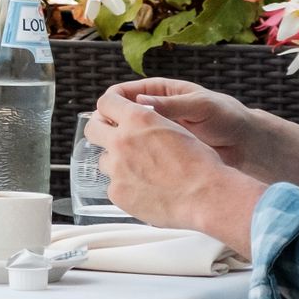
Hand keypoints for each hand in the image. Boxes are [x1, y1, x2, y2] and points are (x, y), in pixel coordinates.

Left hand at [84, 98, 261, 254]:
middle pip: (92, 129)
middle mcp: (122, 140)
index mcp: (138, 119)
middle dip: (100, 132)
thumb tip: (139, 120)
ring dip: (116, 163)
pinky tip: (145, 191)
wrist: (206, 196)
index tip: (109, 114)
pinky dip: (126, 187)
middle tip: (112, 140)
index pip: (106, 102)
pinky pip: (113, 186)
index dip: (107, 108)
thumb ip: (150, 123)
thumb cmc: (200, 164)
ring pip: (103, 161)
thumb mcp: (175, 129)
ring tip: (140, 172)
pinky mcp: (116, 192)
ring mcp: (116, 168)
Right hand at [97, 78, 251, 166]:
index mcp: (161, 94)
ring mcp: (156, 137)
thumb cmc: (228, 118)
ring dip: (119, 147)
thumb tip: (141, 101)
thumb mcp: (201, 106)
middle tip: (108, 137)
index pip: (123, 94)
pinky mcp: (162, 155)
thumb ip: (172, 104)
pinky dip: (132, 162)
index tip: (106, 113)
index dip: (111, 103)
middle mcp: (154, 114)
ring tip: (118, 156)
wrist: (247, 145)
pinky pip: (139, 157)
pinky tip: (133, 170)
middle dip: (109, 126)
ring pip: (125, 140)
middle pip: (117, 117)